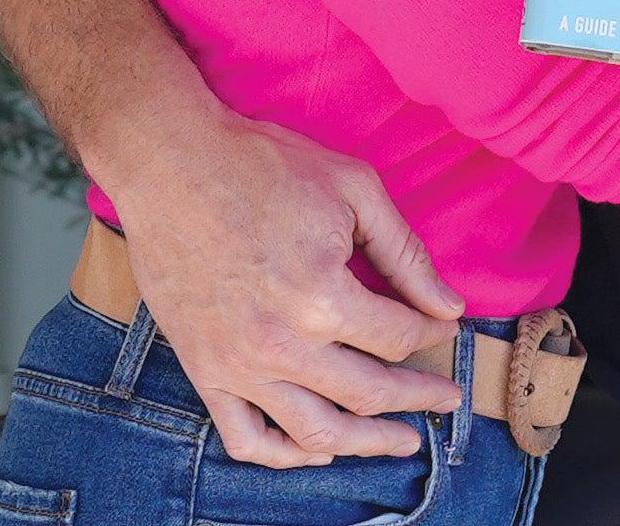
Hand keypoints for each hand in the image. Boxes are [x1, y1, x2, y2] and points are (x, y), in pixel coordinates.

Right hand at [107, 119, 466, 466]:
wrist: (169, 164)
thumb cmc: (262, 164)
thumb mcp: (352, 189)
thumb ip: (405, 254)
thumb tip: (450, 307)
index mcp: (323, 295)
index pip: (398, 336)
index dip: (432, 333)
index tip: (444, 327)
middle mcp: (283, 343)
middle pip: (370, 392)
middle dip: (419, 397)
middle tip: (447, 399)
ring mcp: (239, 365)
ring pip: (317, 433)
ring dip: (368, 443)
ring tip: (400, 440)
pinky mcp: (204, 370)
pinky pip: (247, 440)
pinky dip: (285, 456)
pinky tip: (316, 450)